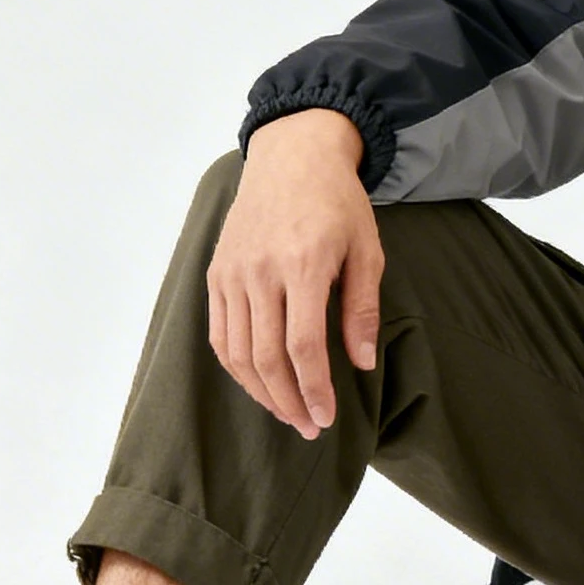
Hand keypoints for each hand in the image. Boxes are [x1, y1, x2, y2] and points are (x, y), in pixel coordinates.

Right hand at [207, 111, 383, 437]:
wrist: (293, 157)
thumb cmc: (338, 204)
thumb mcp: (367, 251)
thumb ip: (362, 309)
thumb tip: (361, 363)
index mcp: (302, 266)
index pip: (302, 347)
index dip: (314, 390)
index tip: (326, 417)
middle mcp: (260, 271)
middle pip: (266, 357)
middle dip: (288, 401)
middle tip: (309, 427)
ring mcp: (232, 273)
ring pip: (237, 352)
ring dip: (261, 392)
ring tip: (286, 413)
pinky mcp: (217, 273)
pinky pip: (219, 333)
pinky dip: (236, 366)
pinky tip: (258, 384)